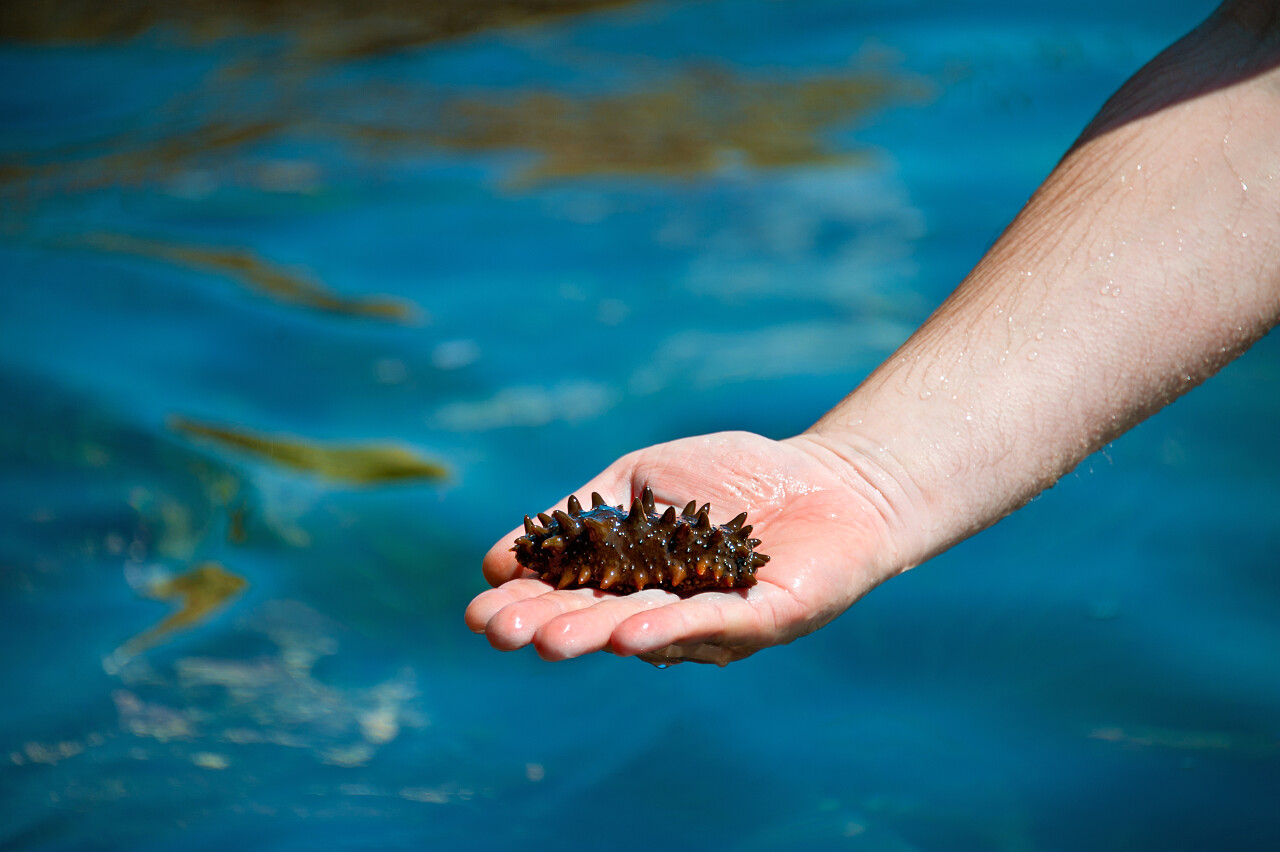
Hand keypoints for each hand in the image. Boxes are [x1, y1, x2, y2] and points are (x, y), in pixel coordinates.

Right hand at [464, 431, 905, 664]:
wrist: (830, 476)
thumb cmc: (733, 475)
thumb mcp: (641, 480)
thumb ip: (585, 514)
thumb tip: (505, 553)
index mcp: (636, 582)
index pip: (571, 595)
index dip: (526, 603)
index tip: (480, 608)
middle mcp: (670, 612)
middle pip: (601, 622)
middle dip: (548, 626)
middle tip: (498, 631)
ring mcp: (717, 620)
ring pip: (650, 630)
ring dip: (596, 636)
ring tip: (548, 639)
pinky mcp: (767, 617)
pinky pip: (717, 625)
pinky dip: (672, 630)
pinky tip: (627, 636)